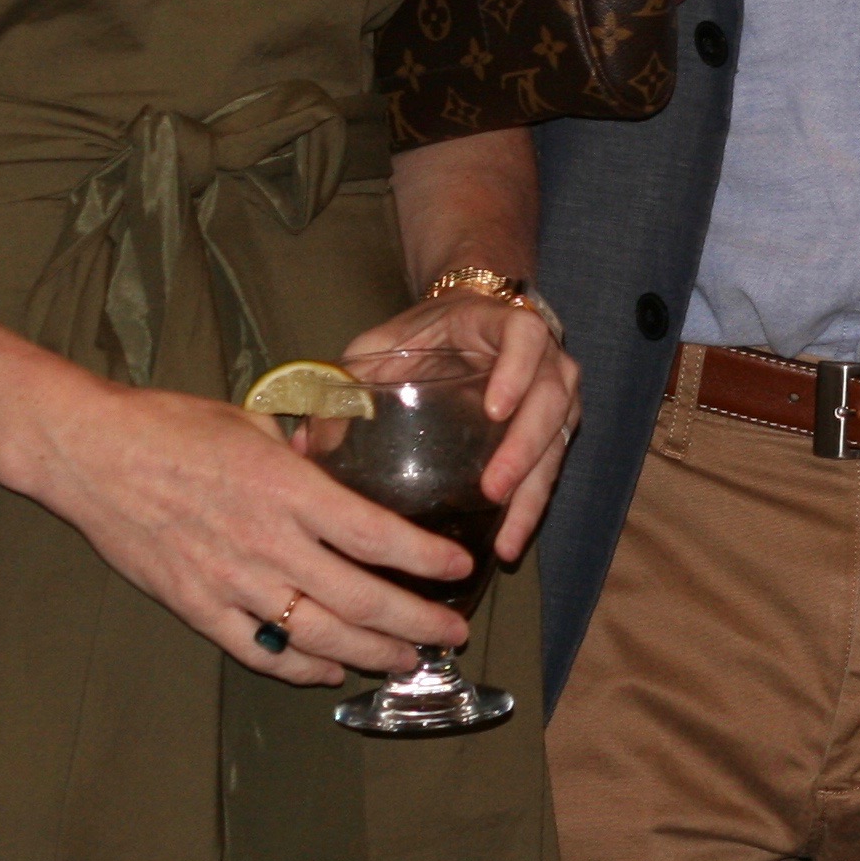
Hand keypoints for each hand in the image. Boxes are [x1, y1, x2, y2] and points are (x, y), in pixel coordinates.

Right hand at [15, 369, 486, 686]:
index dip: (425, 558)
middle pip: (359, 598)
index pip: (376, 534)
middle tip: (453, 632)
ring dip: (370, 653)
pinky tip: (331, 670)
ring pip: (316, 635)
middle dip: (416, 622)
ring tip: (407, 659)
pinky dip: (300, 667)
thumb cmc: (172, 425)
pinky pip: (258, 650)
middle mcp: (266, 542)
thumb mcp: (254, 421)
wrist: (90, 454)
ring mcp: (229, 582)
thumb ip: (304, 452)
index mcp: (287, 489)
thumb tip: (342, 461)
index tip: (460, 567)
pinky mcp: (195, 607)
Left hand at [332, 287, 580, 562]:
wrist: (469, 316)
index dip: (516, 370)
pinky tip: (509, 543)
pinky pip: (552, 467)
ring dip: (534, 489)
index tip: (494, 408)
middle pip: (552, 399)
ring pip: (559, 440)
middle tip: (495, 489)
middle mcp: (544, 359)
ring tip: (508, 537)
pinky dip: (532, 506)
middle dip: (526, 447)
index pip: (525, 337)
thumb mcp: (383, 344)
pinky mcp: (553, 429)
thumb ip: (348, 380)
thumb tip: (300, 443)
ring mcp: (555, 394)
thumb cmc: (426, 332)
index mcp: (503, 326)